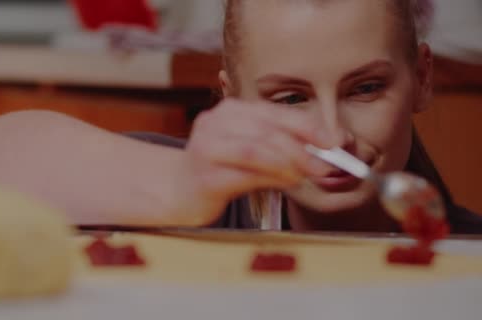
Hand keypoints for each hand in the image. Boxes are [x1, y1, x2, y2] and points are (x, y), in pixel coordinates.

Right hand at [177, 98, 333, 220]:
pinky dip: (273, 178)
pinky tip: (288, 183)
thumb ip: (277, 144)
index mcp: (228, 111)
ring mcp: (207, 148)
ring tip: (307, 175)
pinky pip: (247, 175)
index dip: (306, 126)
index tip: (331, 141)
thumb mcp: (247, 148)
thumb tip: (320, 150)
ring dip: (289, 163)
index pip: (273, 113)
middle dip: (302, 148)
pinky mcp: (206, 176)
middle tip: (325, 165)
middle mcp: (215, 123)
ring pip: (257, 151)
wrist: (178, 191)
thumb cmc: (220, 169)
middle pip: (267, 131)